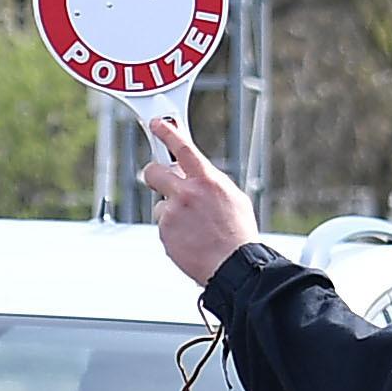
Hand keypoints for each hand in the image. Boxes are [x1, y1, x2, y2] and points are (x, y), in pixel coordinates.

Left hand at [142, 114, 257, 283]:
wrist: (234, 266)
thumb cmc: (238, 235)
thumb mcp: (233, 199)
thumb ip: (212, 183)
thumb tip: (200, 176)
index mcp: (207, 180)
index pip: (182, 147)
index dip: (167, 131)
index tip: (157, 124)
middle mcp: (187, 193)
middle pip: (153, 171)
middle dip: (154, 174)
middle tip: (160, 180)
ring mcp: (173, 213)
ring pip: (160, 204)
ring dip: (171, 212)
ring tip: (193, 227)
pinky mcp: (164, 232)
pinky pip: (163, 226)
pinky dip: (173, 232)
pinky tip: (190, 240)